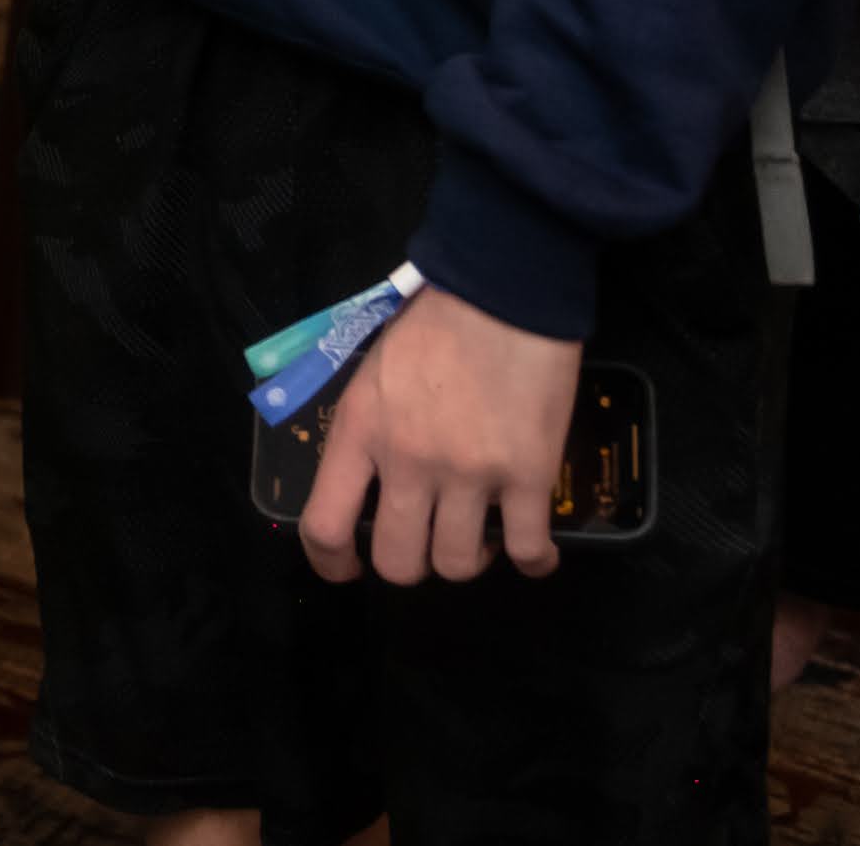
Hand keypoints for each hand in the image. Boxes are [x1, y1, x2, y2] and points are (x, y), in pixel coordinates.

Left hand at [302, 284, 579, 585]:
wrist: (504, 289)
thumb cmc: (436, 323)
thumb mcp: (373, 372)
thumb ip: (368, 429)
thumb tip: (373, 481)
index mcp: (361, 430)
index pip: (325, 524)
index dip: (331, 564)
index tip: (350, 570)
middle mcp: (408, 460)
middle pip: (399, 563)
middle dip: (413, 564)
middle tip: (429, 539)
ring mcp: (469, 472)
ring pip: (458, 564)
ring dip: (468, 557)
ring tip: (480, 532)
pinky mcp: (528, 474)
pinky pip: (527, 549)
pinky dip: (533, 561)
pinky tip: (534, 553)